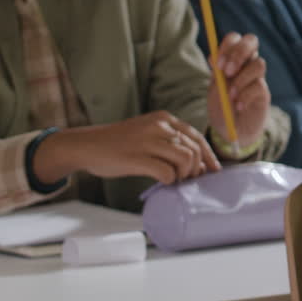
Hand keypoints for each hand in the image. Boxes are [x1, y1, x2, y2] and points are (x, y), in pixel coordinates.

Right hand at [34, 111, 220, 185]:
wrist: (87, 145)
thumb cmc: (119, 144)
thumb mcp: (148, 133)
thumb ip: (170, 143)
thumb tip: (197, 164)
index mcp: (164, 118)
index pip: (196, 137)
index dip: (209, 155)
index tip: (214, 169)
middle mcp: (159, 126)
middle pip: (194, 149)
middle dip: (197, 168)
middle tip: (189, 179)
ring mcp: (148, 141)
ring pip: (186, 159)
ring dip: (185, 174)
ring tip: (175, 180)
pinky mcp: (137, 158)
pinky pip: (167, 172)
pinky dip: (170, 180)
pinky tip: (163, 182)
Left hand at [209, 32, 270, 147]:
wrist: (231, 131)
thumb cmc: (221, 107)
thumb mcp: (214, 90)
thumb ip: (216, 74)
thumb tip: (214, 57)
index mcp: (231, 59)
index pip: (234, 39)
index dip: (227, 46)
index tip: (217, 65)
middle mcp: (246, 63)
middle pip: (252, 40)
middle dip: (239, 53)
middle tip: (228, 72)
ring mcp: (257, 77)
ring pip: (259, 63)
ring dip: (241, 79)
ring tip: (231, 96)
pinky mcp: (264, 92)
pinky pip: (259, 86)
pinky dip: (245, 96)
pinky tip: (239, 107)